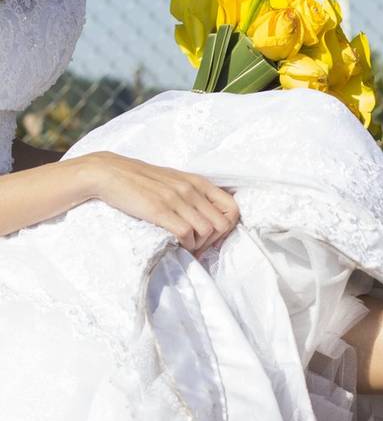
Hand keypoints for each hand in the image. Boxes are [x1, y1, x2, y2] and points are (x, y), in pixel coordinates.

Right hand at [79, 151, 239, 255]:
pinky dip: (185, 244)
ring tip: (186, 246)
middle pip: (223, 224)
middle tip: (199, 247)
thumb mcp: (175, 181)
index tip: (213, 236)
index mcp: (199, 182)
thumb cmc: (143, 180)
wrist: (110, 173)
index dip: (227, 226)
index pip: (233, 208)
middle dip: (214, 241)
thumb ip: (194, 194)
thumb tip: (210, 216)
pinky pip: (186, 233)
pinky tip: (176, 244)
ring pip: (207, 230)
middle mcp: (192, 189)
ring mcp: (176, 199)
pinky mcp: (159, 210)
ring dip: (199, 245)